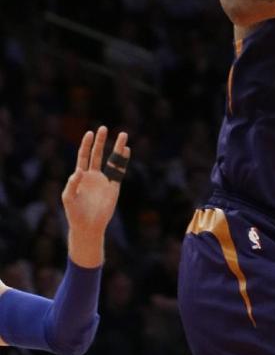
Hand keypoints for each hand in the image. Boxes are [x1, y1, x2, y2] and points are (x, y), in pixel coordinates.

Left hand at [62, 127, 130, 265]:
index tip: (89, 133)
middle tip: (103, 128)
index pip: (84, 156)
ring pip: (112, 161)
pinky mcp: (114, 187)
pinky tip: (126, 150)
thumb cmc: (75, 213)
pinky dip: (123, 161)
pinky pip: (119, 172)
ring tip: (123, 135)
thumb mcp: (68, 198)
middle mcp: (93, 176)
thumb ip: (72, 183)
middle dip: (100, 141)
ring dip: (117, 148)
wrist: (88, 226)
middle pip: (97, 154)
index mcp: (81, 176)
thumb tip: (79, 171)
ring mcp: (105, 181)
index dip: (86, 145)